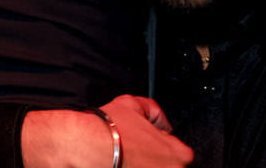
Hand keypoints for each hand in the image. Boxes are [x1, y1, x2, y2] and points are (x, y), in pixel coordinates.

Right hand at [23, 98, 189, 167]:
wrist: (87, 146)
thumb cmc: (108, 130)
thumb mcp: (132, 104)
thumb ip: (152, 109)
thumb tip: (158, 119)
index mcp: (179, 154)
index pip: (177, 149)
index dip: (159, 142)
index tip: (145, 141)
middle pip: (168, 164)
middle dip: (153, 157)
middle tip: (134, 149)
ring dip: (143, 164)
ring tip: (126, 158)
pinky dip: (130, 166)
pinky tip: (119, 163)